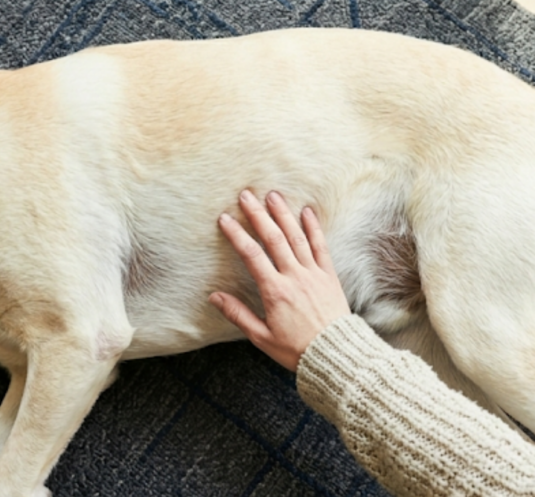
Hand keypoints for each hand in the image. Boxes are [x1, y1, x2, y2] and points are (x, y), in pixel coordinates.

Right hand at [210, 190, 350, 371]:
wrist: (336, 356)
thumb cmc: (297, 349)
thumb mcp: (261, 337)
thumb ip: (237, 314)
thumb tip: (214, 296)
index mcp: (275, 291)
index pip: (252, 255)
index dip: (237, 234)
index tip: (225, 219)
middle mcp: (294, 277)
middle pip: (274, 238)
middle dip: (258, 214)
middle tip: (246, 195)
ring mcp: (314, 274)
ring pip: (296, 237)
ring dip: (283, 214)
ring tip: (272, 195)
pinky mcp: (329, 276)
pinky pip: (321, 247)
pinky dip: (314, 228)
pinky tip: (307, 212)